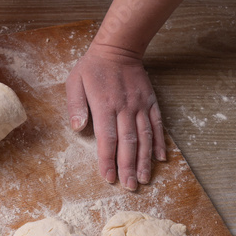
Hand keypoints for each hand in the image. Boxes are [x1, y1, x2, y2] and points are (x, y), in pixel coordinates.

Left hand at [65, 43, 165, 190]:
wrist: (118, 48)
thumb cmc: (92, 67)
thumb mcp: (74, 82)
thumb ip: (75, 106)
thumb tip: (76, 128)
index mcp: (104, 106)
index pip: (107, 139)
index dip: (108, 160)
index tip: (108, 178)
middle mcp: (124, 108)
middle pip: (128, 143)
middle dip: (128, 167)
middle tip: (129, 187)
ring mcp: (140, 105)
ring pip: (145, 137)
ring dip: (144, 160)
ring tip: (143, 179)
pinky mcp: (150, 102)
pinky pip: (157, 125)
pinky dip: (160, 142)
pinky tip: (161, 158)